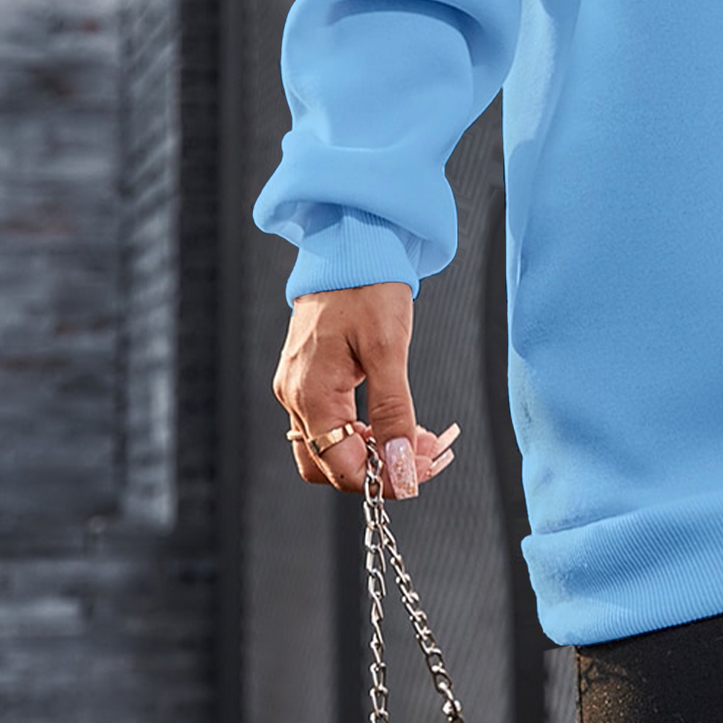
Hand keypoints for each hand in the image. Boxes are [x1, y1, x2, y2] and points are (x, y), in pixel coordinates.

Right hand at [271, 280, 458, 497]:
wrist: (350, 243)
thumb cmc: (367, 286)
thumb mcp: (388, 347)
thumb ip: (393, 409)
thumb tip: (400, 464)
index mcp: (310, 394)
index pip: (340, 467)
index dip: (383, 478)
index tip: (424, 473)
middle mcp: (295, 396)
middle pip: (330, 464)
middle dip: (380, 469)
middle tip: (427, 459)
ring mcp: (298, 386)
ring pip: (331, 446)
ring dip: (376, 451)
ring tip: (421, 442)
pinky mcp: (309, 376)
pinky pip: (332, 421)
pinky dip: (366, 430)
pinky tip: (399, 423)